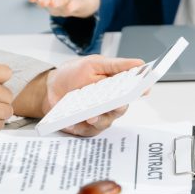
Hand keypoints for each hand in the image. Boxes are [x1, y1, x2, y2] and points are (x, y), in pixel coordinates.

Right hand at [0, 0, 100, 17]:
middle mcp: (53, 2)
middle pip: (48, 2)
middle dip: (45, 0)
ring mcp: (67, 5)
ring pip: (61, 6)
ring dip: (57, 3)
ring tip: (55, 1)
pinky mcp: (79, 5)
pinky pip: (77, 7)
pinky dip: (74, 6)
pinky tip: (73, 4)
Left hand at [14, 55, 145, 135]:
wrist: (50, 89)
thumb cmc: (72, 75)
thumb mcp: (93, 64)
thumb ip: (116, 65)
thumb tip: (138, 63)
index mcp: (116, 85)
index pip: (135, 88)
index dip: (141, 88)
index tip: (144, 88)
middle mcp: (112, 102)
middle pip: (122, 106)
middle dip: (118, 105)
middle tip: (115, 103)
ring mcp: (101, 115)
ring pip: (108, 120)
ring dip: (99, 117)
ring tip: (90, 116)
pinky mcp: (89, 127)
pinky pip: (91, 130)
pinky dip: (83, 125)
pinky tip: (77, 121)